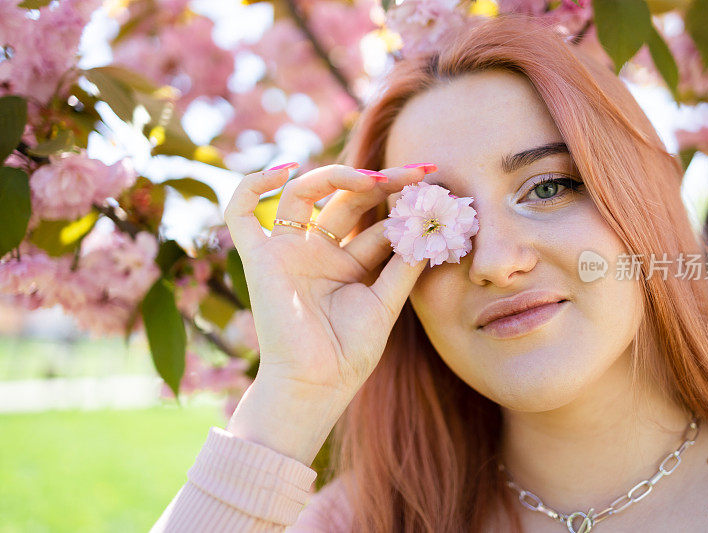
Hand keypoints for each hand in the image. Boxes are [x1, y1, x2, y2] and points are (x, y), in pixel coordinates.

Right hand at [223, 163, 432, 403]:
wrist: (316, 385)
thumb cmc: (350, 353)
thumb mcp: (386, 302)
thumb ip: (404, 265)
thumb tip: (429, 226)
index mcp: (348, 263)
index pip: (374, 219)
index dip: (400, 199)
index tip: (432, 181)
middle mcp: (318, 251)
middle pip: (346, 200)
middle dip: (380, 182)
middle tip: (414, 172)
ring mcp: (288, 251)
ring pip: (303, 194)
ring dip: (335, 176)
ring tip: (371, 179)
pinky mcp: (259, 258)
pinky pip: (240, 213)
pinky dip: (251, 186)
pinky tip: (283, 170)